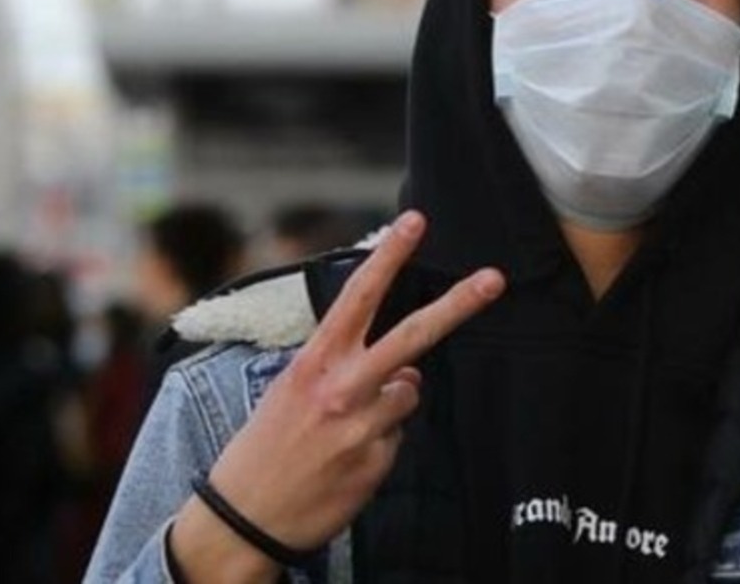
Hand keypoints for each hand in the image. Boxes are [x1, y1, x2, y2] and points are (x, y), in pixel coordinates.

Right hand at [172, 211, 505, 582]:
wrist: (246, 517)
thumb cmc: (265, 447)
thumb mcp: (291, 391)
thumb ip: (346, 369)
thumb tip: (407, 372)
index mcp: (315, 362)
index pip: (357, 297)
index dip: (388, 256)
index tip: (415, 222)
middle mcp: (343, 388)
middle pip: (412, 335)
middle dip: (457, 304)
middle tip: (494, 279)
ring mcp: (364, 426)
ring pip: (409, 392)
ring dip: (389, 405)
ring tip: (344, 430)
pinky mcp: (378, 462)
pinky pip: (397, 437)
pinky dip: (379, 443)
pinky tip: (345, 460)